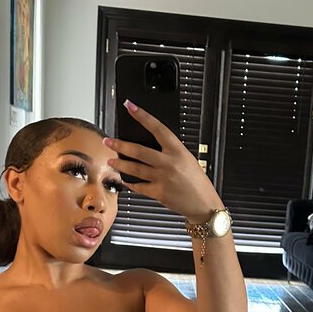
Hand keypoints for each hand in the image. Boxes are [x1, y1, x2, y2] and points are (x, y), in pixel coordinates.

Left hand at [105, 101, 222, 220]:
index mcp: (178, 151)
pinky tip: (125, 180)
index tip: (130, 107)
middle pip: (139, 151)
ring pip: (135, 169)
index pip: (157, 128)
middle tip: (108, 141)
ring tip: (111, 161)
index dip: (142, 116)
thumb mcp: (187, 160)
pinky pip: (139, 186)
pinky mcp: (158, 193)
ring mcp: (163, 178)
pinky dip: (130, 183)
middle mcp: (169, 163)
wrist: (204, 204)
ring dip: (120, 164)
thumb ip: (170, 153)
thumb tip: (150, 146)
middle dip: (120, 145)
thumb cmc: (197, 182)